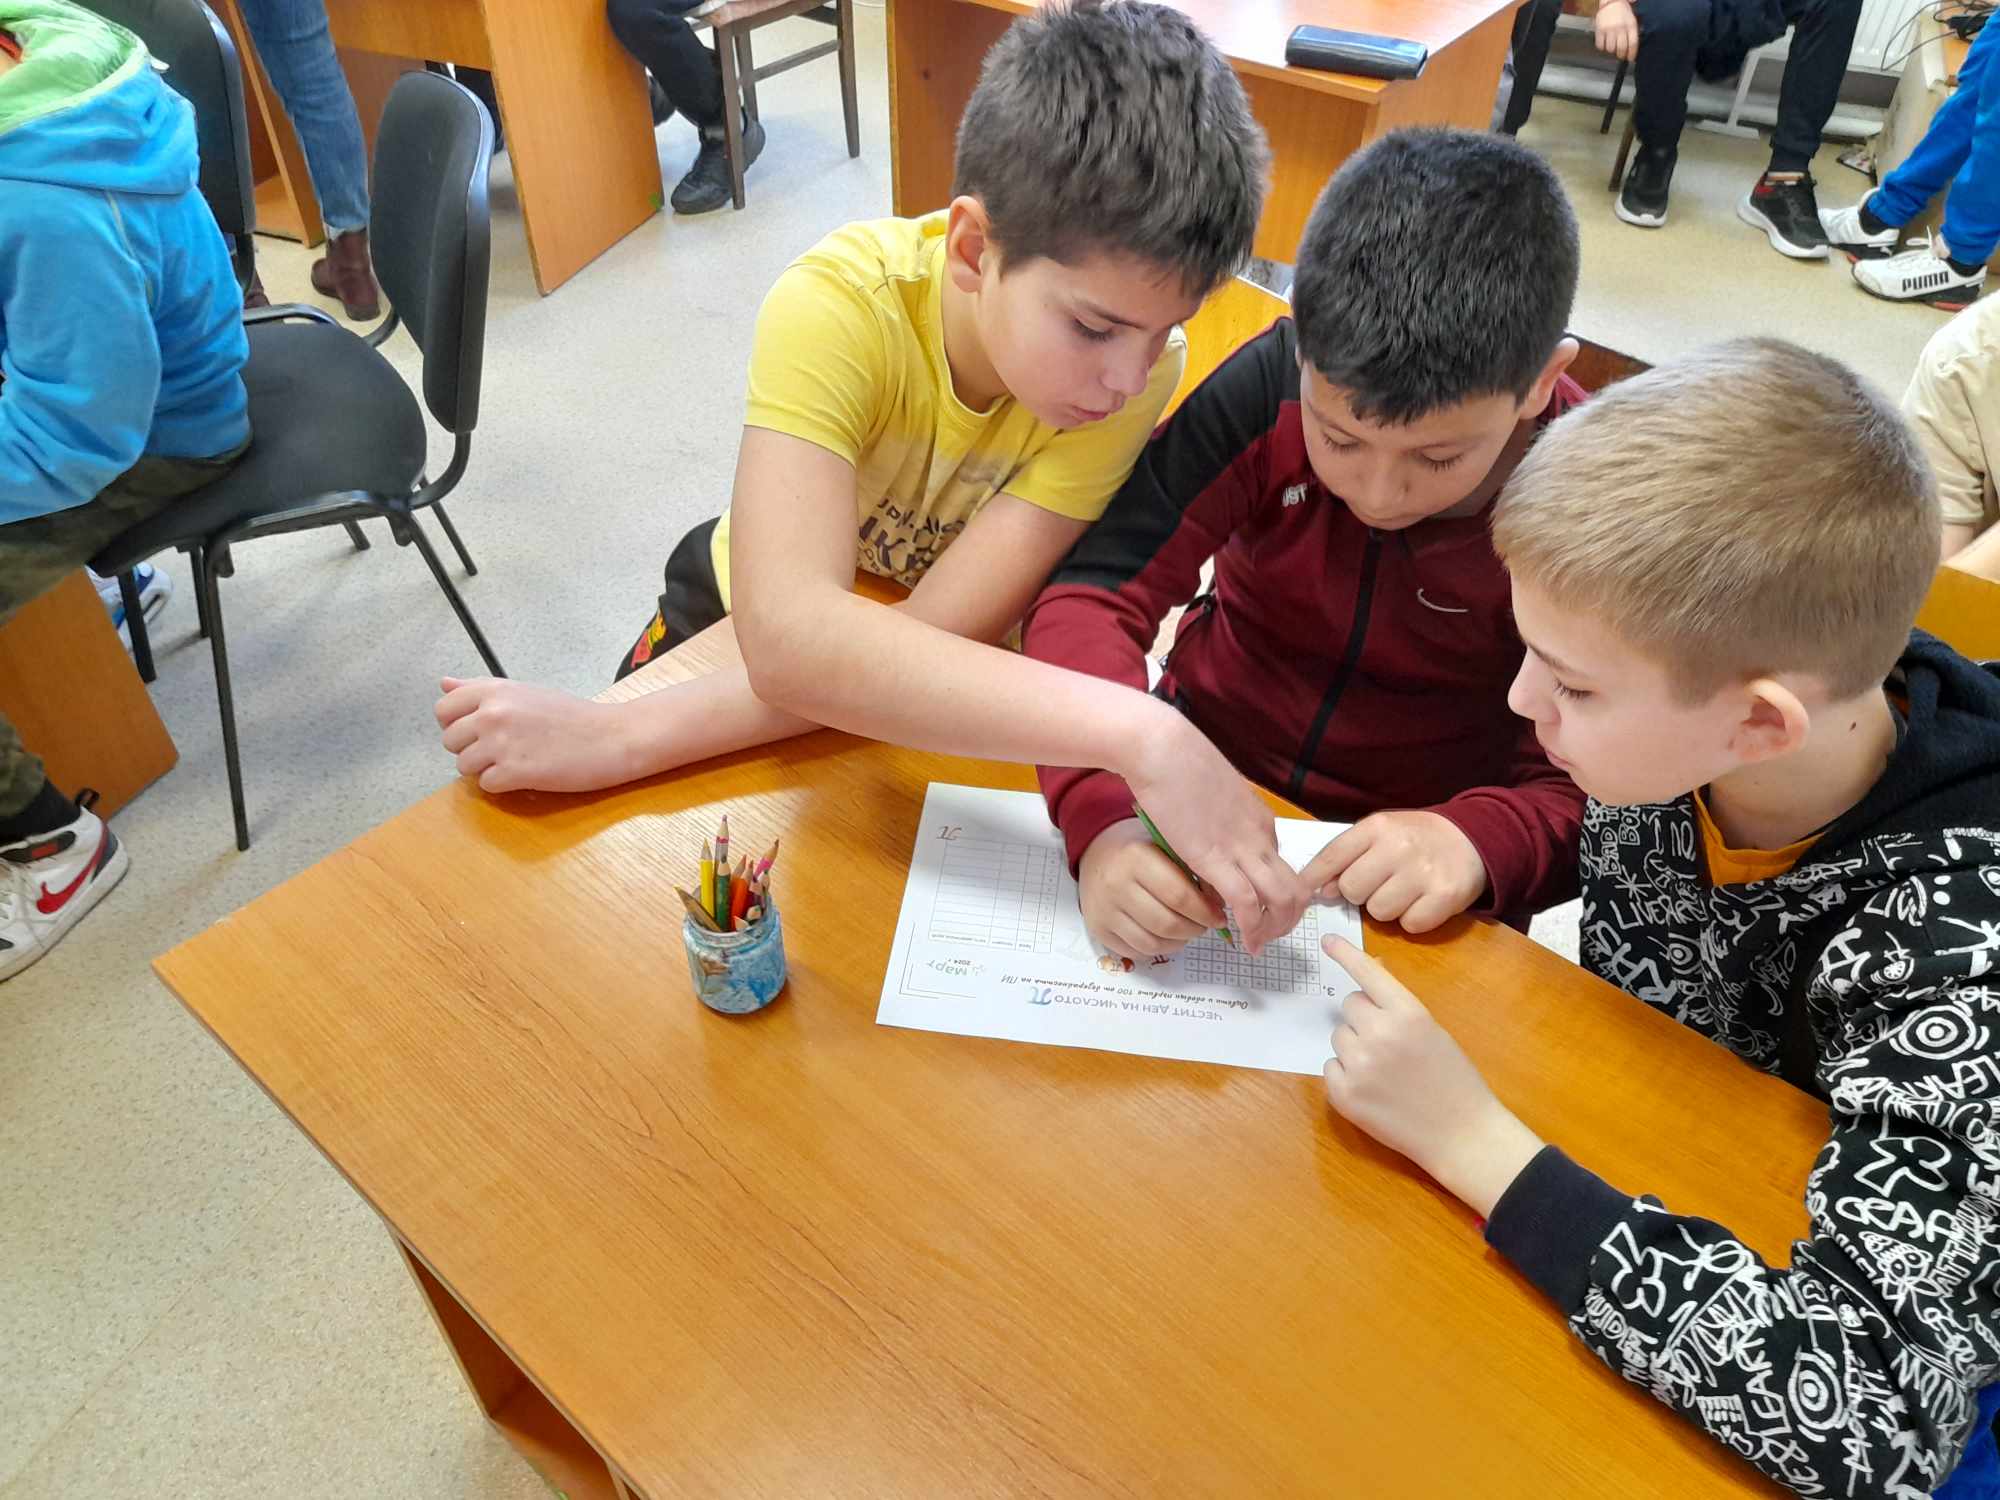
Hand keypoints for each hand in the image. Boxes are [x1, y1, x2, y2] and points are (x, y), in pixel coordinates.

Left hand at [435, 676, 633, 792]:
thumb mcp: (524, 692)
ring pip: (464, 766)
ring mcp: (501, 744)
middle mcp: (492, 714)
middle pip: (450, 741)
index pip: (443, 709)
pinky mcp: (514, 773)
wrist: (611, 737)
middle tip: (504, 748)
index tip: (478, 730)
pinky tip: (527, 774)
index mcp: (494, 691)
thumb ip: (480, 689)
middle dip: (471, 749)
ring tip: (517, 761)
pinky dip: (503, 785)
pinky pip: (486, 785)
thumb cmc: (572, 715)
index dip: (456, 724)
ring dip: (486, 769)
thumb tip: (443, 683)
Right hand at [1079, 819, 1227, 961]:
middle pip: (1168, 924)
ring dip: (1179, 942)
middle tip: (1206, 925)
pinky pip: (1137, 952)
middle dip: (1195, 929)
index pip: (1180, 896)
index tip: (1220, 917)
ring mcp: (1104, 910)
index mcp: (1136, 858)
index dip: (1206, 912)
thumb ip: (1192, 872)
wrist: (1098, 854)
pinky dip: (1159, 949)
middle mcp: (1116, 885)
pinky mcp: (1098, 930)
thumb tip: (1218, 906)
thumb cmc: (1141, 850)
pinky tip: (1167, 936)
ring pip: (1153, 943)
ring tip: (1188, 930)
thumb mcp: (1167, 847)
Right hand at [1123, 710, 1308, 952]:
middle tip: (1266, 937)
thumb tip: (1207, 842)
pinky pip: (1246, 902)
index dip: (1272, 895)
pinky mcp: (1216, 858)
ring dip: (1274, 930)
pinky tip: (1243, 942)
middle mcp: (1261, 837)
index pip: (1280, 867)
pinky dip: (1251, 928)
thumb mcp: (1208, 796)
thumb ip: (1218, 822)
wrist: (1162, 747)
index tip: (1255, 910)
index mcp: (1259, 821)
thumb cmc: (1176, 763)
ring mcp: (1242, 847)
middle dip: (1286, 920)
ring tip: (1257, 945)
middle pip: (1296, 888)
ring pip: (1283, 900)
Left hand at [1300, 811, 1487, 933]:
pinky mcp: (1445, 896)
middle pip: (1352, 889)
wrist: (1473, 838)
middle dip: (1359, 893)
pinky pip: (1409, 925)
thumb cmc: (1417, 838)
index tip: (1306, 890)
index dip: (1314, 877)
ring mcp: (1423, 872)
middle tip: (1379, 883)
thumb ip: (1349, 855)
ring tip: (1403, 891)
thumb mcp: (1381, 833)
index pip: (1332, 855)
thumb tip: (1323, 889)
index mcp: (1378, 826)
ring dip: (1386, 908)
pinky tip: (1422, 901)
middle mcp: (1399, 846)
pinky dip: (1413, 919)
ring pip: (1378, 911)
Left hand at [1321, 938, 1542, 1216]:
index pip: (1368, 974)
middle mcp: (1379, 1034)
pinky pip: (1331, 1067)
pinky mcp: (1343, 1095)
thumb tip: (1370, 977)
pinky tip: (1375, 1091)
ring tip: (1386, 1071)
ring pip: (1338, 1037)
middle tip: (1389, 1043)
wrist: (1462, 1134)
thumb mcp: (1433, 1030)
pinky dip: (1347, 1076)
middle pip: (1349, 1006)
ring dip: (1355, 1047)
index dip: (1346, 954)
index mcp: (1408, 1014)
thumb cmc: (1454, 1080)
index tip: (1326, 940)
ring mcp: (1358, 1066)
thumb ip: (1400, 1007)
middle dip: (1364, 1019)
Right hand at [1595, 0, 1637, 61]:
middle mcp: (1620, 28)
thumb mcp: (1632, 20)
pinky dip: (1602, 47)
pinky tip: (1605, 44)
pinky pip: (1600, 45)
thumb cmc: (1623, 13)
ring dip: (1611, 51)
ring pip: (1610, 49)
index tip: (1630, 58)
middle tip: (1621, 56)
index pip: (1633, 44)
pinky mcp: (1600, 30)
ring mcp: (1609, 29)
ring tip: (1612, 47)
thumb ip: (1633, 33)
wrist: (1611, 2)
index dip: (1632, 54)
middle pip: (1621, 48)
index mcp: (1631, 25)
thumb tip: (1632, 49)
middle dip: (1621, 55)